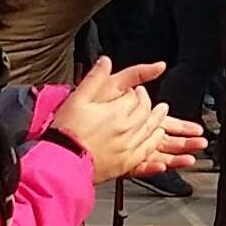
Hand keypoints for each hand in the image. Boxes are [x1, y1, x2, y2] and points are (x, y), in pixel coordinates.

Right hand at [51, 60, 173, 172]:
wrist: (63, 162)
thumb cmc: (67, 130)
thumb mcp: (77, 99)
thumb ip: (94, 79)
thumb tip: (106, 61)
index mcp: (116, 112)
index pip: (134, 97)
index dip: (135, 91)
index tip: (133, 89)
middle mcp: (127, 129)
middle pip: (146, 112)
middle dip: (148, 102)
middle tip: (148, 97)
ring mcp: (128, 147)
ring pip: (151, 130)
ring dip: (158, 119)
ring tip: (162, 112)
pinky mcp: (126, 164)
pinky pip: (148, 150)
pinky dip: (155, 141)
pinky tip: (157, 137)